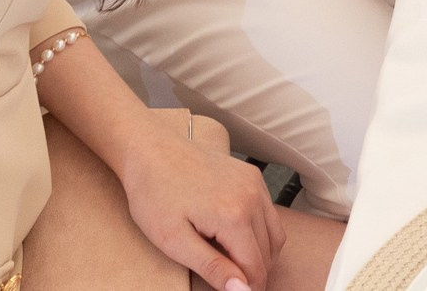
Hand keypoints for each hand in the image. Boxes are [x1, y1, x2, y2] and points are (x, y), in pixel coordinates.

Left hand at [119, 124, 282, 290]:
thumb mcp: (174, 241)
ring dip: (261, 254)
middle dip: (254, 273)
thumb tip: (241, 290)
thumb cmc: (155, 195)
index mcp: (234, 217)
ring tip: (235, 265)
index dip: (247, 288)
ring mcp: (254, 183)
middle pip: (268, 252)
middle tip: (231, 284)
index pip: (255, 267)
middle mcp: (252, 197)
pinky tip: (236, 237)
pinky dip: (261, 231)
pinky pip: (268, 211)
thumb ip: (212, 267)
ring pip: (274, 233)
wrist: (151, 150)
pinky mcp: (252, 175)